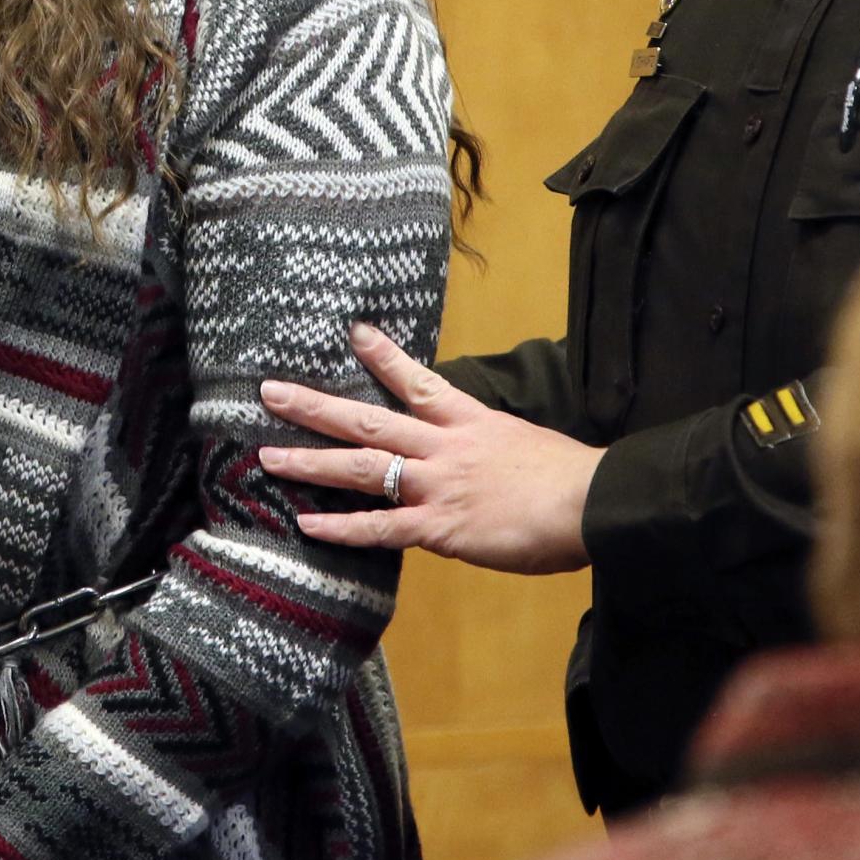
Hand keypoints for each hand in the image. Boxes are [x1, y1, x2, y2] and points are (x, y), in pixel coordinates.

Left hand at [257, 323, 603, 573]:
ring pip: (362, 467)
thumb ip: (491, 449)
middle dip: (315, 405)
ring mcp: (437, 485)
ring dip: (311, 461)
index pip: (418, 381)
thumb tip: (479, 460)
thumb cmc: (569, 478)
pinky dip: (341, 527)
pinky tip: (307, 524)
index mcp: (470, 421)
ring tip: (267, 456)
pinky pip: (380, 528)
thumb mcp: (525, 445)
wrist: (592, 502)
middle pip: (369, 419)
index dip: (382, 356)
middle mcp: (444, 446)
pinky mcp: (439, 527)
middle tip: (269, 392)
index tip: (352, 332)